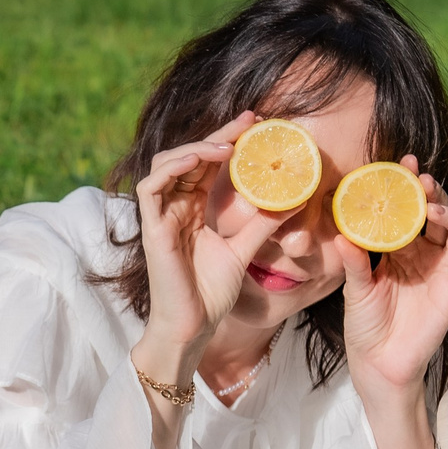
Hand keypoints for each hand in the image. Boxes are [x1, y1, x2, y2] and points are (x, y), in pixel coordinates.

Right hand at [131, 112, 288, 373]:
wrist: (191, 326)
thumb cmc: (211, 293)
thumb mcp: (244, 250)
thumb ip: (263, 225)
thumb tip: (297, 200)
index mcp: (193, 209)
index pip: (207, 164)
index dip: (227, 141)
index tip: (256, 124)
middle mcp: (175, 206)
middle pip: (188, 156)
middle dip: (216, 136)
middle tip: (247, 122)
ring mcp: (160, 216)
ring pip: (165, 163)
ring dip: (193, 147)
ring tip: (225, 145)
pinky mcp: (150, 228)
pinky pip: (150, 187)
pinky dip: (171, 169)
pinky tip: (196, 161)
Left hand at [335, 156, 447, 404]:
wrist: (378, 365)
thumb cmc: (364, 325)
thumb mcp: (356, 290)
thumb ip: (355, 264)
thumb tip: (342, 236)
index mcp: (398, 250)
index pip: (407, 212)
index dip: (409, 188)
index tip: (405, 163)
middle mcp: (423, 257)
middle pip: (435, 218)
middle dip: (431, 195)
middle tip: (421, 178)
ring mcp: (441, 274)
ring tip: (436, 205)